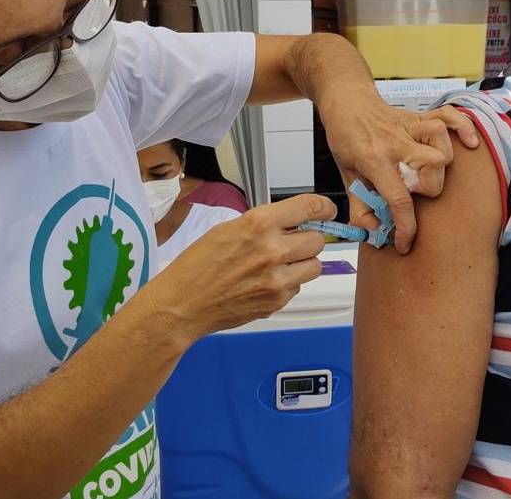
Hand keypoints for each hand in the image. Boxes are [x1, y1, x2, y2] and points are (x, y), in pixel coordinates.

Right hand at [153, 194, 336, 337]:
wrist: (183, 303)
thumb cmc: (198, 264)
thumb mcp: (229, 228)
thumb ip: (264, 224)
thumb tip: (293, 223)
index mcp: (259, 223)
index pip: (309, 207)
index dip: (324, 207)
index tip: (327, 210)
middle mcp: (273, 250)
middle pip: (317, 240)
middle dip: (308, 238)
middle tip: (294, 241)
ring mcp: (277, 279)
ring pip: (314, 266)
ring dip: (303, 262)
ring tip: (281, 263)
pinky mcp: (277, 301)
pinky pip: (298, 286)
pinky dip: (289, 283)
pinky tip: (265, 282)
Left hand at [320, 92, 479, 252]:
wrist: (346, 101)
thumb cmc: (345, 137)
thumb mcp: (345, 175)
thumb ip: (359, 207)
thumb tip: (375, 231)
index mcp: (373, 159)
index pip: (398, 198)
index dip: (405, 227)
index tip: (405, 242)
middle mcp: (394, 141)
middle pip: (432, 166)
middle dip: (428, 188)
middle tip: (413, 190)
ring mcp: (409, 126)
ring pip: (441, 141)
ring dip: (442, 161)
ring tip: (428, 170)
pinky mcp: (418, 116)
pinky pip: (449, 115)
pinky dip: (464, 128)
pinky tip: (470, 143)